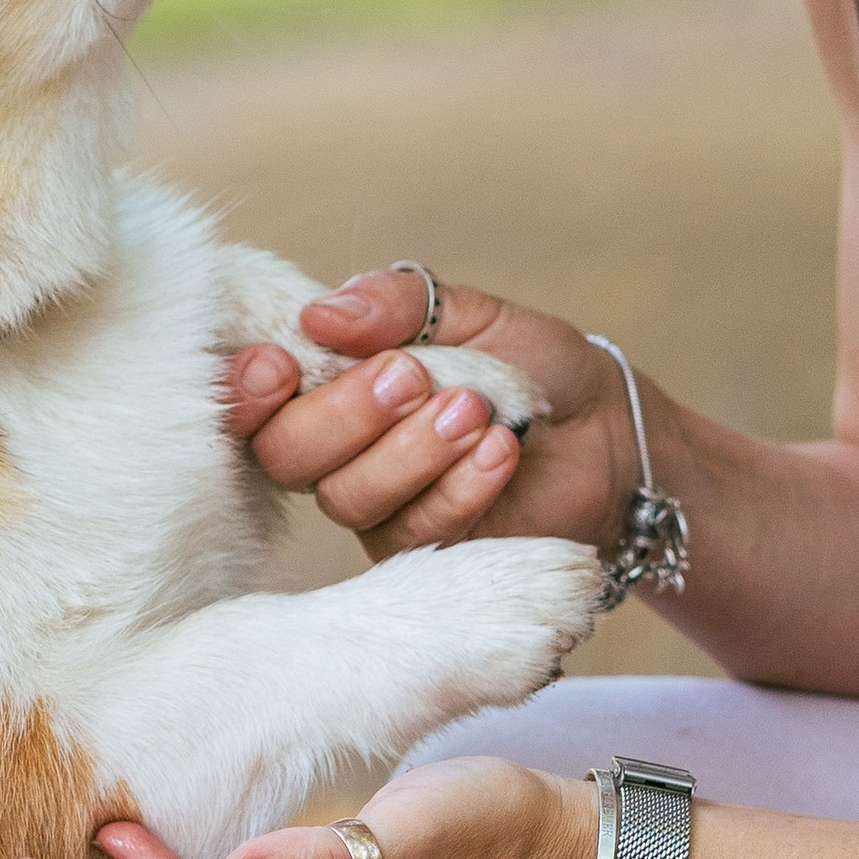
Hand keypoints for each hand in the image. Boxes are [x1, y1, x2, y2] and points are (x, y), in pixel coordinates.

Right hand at [226, 268, 636, 557]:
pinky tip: (501, 450)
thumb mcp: (473, 315)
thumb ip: (400, 305)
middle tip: (412, 375)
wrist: (611, 438)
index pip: (254, 397)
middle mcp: (338, 448)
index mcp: (332, 381)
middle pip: (286, 452)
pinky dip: (458, 485)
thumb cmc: (535, 369)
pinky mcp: (421, 552)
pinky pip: (412, 531)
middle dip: (345, 412)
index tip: (280, 363)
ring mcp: (376, 505)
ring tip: (476, 410)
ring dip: (411, 449)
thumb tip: (320, 313)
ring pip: (346, 496)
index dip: (247, 389)